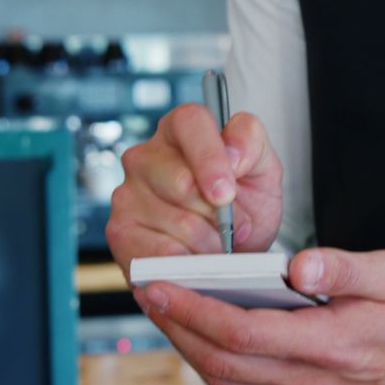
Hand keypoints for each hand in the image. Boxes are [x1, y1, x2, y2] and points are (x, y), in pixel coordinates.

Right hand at [107, 104, 283, 277]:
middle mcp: (146, 156)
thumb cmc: (244, 207)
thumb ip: (252, 146)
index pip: (190, 122)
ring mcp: (127, 193)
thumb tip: (232, 152)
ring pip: (178, 222)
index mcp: (181, 130)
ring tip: (215, 242)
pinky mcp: (121, 232)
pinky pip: (161, 254)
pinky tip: (195, 258)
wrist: (233, 255)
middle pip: (182, 180)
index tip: (227, 192)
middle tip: (232, 225)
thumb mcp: (263, 171)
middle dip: (219, 213)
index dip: (210, 156)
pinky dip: (189, 263)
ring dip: (209, 242)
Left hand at [133, 248, 384, 384]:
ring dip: (187, 345)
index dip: (194, 310)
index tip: (161, 285)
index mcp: (329, 346)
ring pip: (228, 379)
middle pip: (222, 362)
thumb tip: (299, 266)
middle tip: (144, 292)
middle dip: (176, 327)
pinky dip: (213, 359)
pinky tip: (200, 331)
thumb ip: (344, 268)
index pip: (243, 333)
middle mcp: (311, 381)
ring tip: (162, 309)